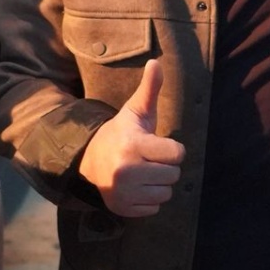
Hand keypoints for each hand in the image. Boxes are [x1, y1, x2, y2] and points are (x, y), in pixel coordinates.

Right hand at [78, 59, 184, 216]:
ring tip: (143, 171)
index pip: (177, 153)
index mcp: (133, 145)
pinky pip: (154, 208)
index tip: (156, 144)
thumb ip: (150, 88)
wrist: (91, 158)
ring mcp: (123, 192)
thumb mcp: (136, 110)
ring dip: (159, 183)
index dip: (171, 148)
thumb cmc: (122, 132)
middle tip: (148, 158)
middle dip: (165, 166)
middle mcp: (126, 171)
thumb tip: (156, 61)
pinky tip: (137, 187)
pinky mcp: (122, 208)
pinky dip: (149, 199)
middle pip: (174, 175)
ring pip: (166, 193)